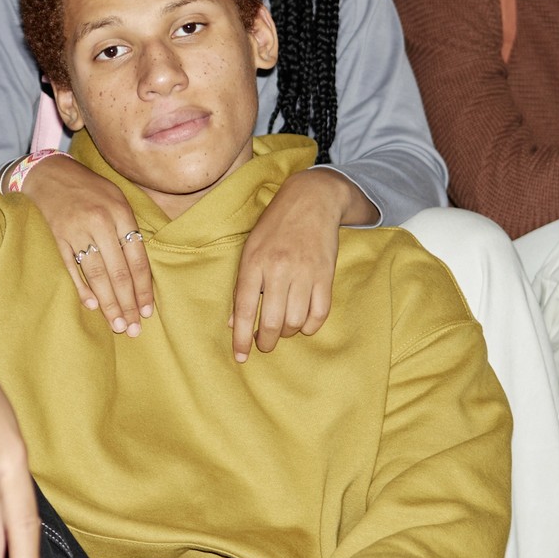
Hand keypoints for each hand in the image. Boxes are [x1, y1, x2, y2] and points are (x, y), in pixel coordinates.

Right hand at [21, 154, 154, 333]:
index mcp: (120, 212)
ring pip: (96, 273)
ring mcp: (76, 229)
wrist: (48, 173)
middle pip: (118, 271)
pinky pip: (70, 267)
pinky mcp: (55, 236)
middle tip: (132, 328)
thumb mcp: (115, 199)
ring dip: (108, 302)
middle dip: (127, 303)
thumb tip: (139, 272)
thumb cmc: (88, 189)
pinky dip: (81, 287)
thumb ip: (128, 230)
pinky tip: (91, 305)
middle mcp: (100, 221)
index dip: (143, 289)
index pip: (137, 259)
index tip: (147, 312)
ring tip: (117, 324)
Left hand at [230, 171, 345, 361]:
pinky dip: (310, 326)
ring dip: (287, 332)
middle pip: (271, 321)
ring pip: (295, 321)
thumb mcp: (250, 249)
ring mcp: (304, 272)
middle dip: (266, 341)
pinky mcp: (325, 275)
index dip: (240, 337)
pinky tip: (302, 323)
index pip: (243, 309)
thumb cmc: (275, 227)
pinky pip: (319, 313)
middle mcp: (279, 269)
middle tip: (264, 344)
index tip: (241, 356)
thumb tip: (233, 322)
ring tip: (282, 328)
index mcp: (254, 262)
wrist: (311, 200)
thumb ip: (242, 285)